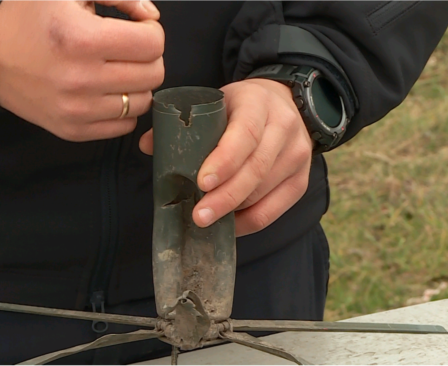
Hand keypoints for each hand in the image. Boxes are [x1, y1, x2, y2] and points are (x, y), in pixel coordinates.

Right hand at [0, 0, 164, 141]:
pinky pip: (124, 126)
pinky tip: (106, 91)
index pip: (152, 44)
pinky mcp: (71, 131)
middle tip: (128, 48)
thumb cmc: (29, 16)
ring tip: (115, 69)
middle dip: (147, 57)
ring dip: (136, 84)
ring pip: (142, 102)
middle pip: (153, 74)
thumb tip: (151, 17)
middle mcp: (80, 79)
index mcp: (80, 39)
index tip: (136, 28)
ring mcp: (76, 111)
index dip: (151, 31)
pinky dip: (122, 108)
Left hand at [140, 79, 313, 235]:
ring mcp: (298, 155)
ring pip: (265, 192)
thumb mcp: (215, 102)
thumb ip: (183, 122)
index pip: (245, 134)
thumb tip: (147, 146)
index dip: (224, 160)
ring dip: (234, 211)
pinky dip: (249, 222)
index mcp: (259, 102)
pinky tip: (228, 226)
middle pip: (257, 168)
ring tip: (207, 220)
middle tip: (199, 216)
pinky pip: (275, 210)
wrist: (284, 104)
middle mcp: (285, 128)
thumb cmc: (240, 107)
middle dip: (226, 197)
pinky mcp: (301, 180)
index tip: (201, 183)